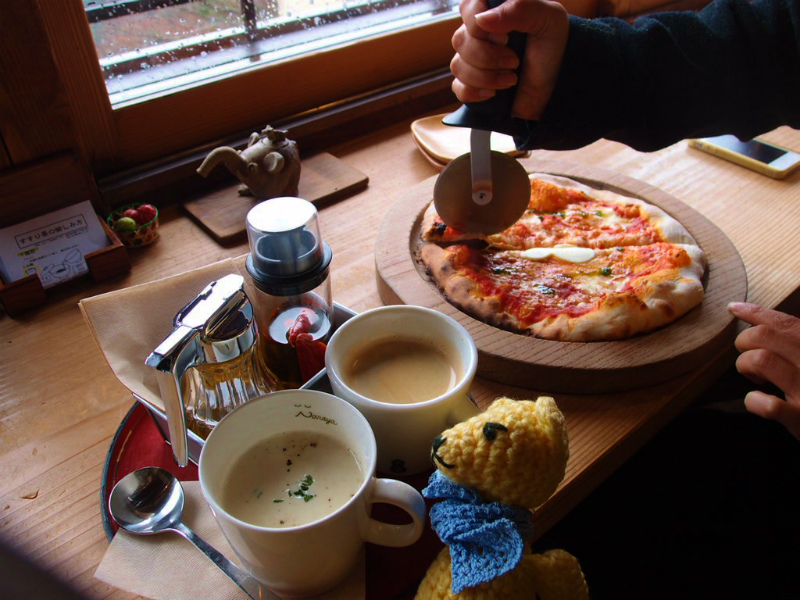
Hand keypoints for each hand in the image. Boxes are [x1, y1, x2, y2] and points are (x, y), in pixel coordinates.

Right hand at [450, 0, 569, 119]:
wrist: (558, 83)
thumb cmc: (553, 45)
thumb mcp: (548, 19)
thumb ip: (519, 9)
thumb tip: (482, 19)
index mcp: (494, 10)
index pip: (468, 6)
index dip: (478, 22)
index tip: (504, 36)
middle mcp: (478, 33)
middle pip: (460, 40)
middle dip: (488, 56)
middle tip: (515, 61)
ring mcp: (472, 60)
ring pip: (458, 66)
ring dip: (486, 76)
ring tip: (511, 79)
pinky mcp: (471, 85)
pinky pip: (459, 89)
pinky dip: (475, 93)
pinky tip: (494, 93)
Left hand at [728, 302, 799, 438]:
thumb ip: (795, 343)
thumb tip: (759, 319)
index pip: (786, 323)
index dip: (755, 313)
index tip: (734, 308)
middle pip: (764, 335)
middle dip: (744, 341)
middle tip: (748, 355)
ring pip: (761, 360)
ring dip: (745, 365)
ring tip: (754, 376)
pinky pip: (770, 406)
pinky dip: (754, 401)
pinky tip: (756, 401)